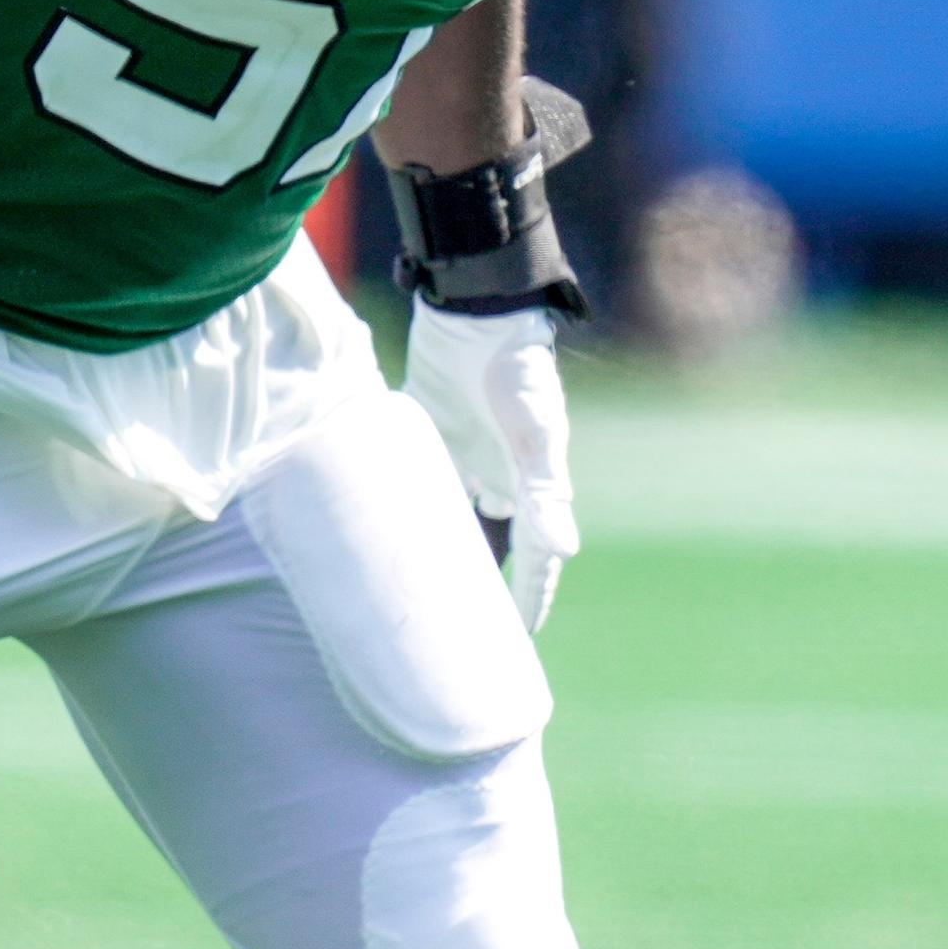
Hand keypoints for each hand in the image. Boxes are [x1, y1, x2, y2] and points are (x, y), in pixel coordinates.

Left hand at [403, 302, 578, 632]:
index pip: (533, 557)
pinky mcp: (426, 430)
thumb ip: (545, 491)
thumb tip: (564, 552)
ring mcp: (462, 454)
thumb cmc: (518, 369)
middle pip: (491, 545)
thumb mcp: (537, 431)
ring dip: (440, 552)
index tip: (521, 641)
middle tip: (464, 631)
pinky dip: (404, 509)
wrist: (477, 307)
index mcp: (531, 483)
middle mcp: (498, 475)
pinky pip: (414, 483)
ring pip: (450, 519)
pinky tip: (383, 534)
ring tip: (420, 595)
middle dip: (482, 585)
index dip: (529, 597)